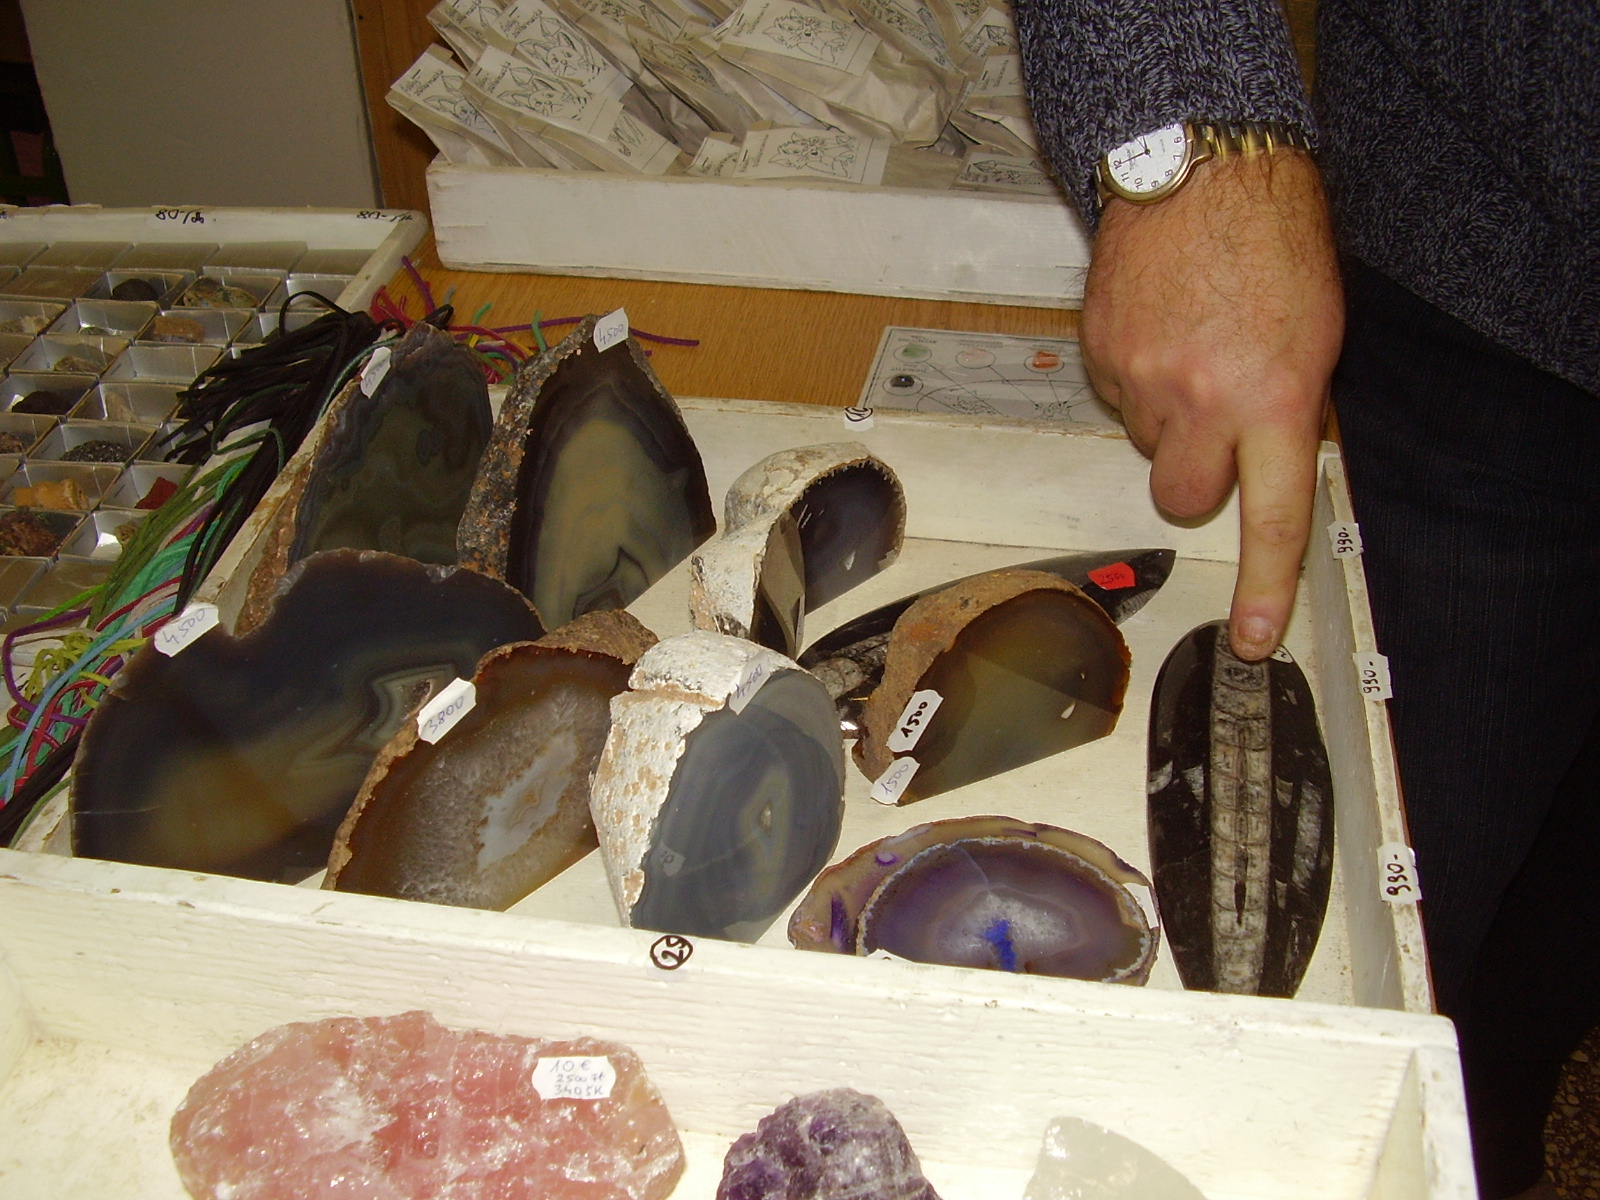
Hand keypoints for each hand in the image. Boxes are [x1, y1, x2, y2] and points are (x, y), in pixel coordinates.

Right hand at [1083, 149, 1342, 659]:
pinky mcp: (1100, 356)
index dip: (1263, 586)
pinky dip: (1137, 375)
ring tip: (1190, 344)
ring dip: (1168, 414)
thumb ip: (1290, 407)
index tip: (1253, 636)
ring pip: (1148, 442)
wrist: (1198, 167)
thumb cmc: (1270, 238)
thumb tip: (1267, 459)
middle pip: (1183, 496)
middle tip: (1211, 425)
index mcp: (1273, 397)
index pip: (1271, 514)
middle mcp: (1204, 400)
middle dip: (1195, 476)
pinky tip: (1160, 325)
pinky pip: (1118, 396)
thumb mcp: (1315, 332)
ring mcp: (1143, 380)